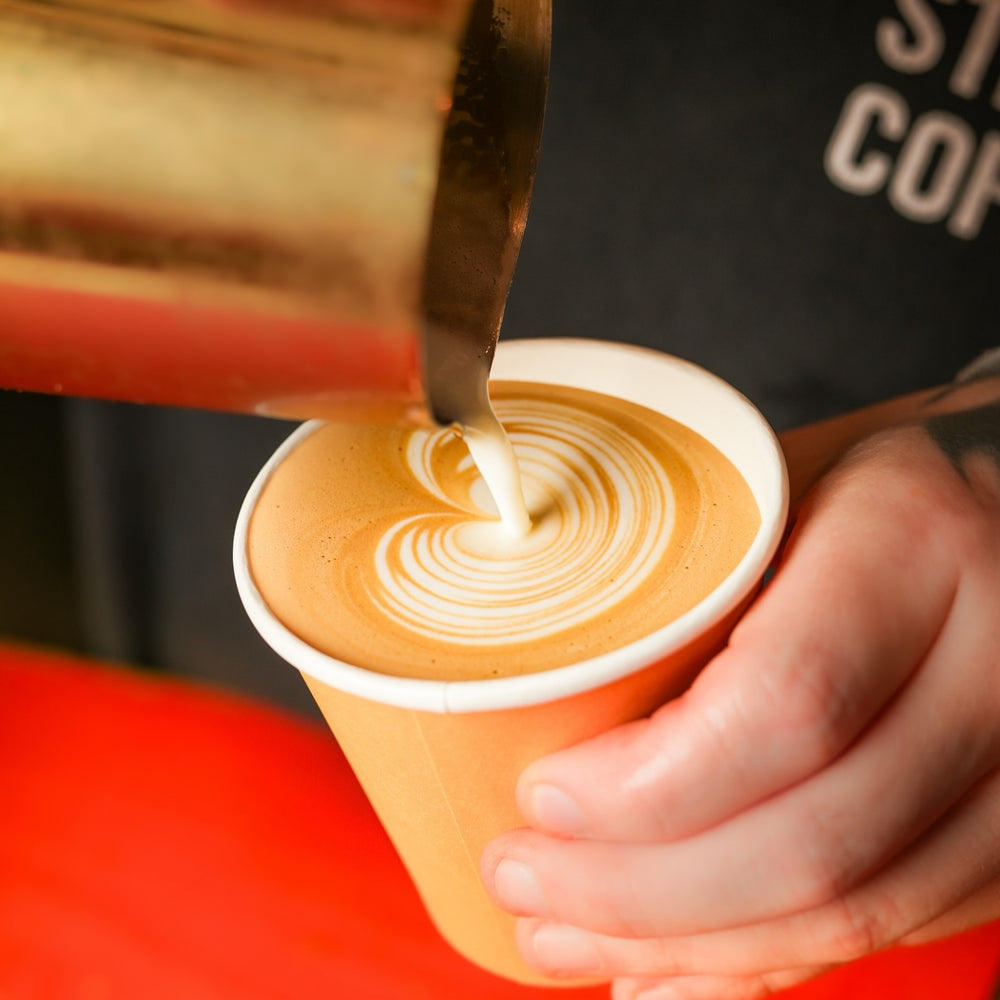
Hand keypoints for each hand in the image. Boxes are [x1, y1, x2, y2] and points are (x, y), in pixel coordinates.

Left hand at [481, 405, 999, 998]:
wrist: (986, 517)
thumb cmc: (853, 491)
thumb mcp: (775, 489)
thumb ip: (689, 578)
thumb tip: (540, 686)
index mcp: (914, 540)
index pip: (783, 704)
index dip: (649, 785)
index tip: (542, 795)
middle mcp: (992, 655)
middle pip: (813, 838)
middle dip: (640, 891)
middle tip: (520, 876)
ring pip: (856, 910)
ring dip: (689, 947)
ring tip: (564, 932)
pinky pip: (895, 927)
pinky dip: (764, 965)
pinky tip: (668, 968)